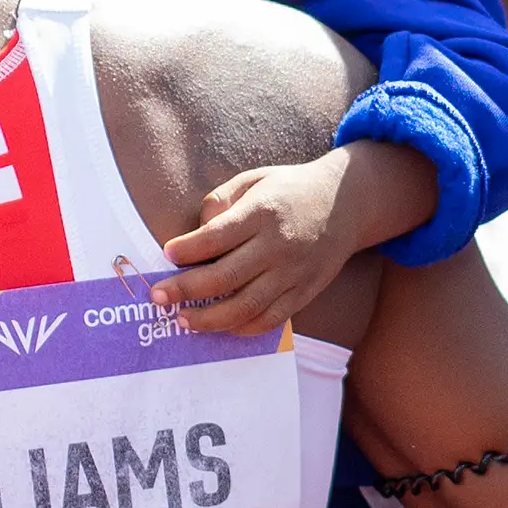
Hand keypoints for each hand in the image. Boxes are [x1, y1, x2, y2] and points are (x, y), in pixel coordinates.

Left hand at [153, 141, 434, 332]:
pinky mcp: (305, 292)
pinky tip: (221, 326)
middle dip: (185, 290)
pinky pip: (271, 319)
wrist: (348, 202)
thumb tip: (195, 233)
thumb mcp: (255, 179)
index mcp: (263, 212)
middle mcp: (279, 245)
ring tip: (183, 320)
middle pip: (225, 277)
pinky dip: (243, 328)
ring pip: (246, 307)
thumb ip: (221, 200)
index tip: (166, 255)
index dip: (187, 249)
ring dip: (209, 319)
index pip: (217, 236)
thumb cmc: (290, 189)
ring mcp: (294, 273)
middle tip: (158, 297)